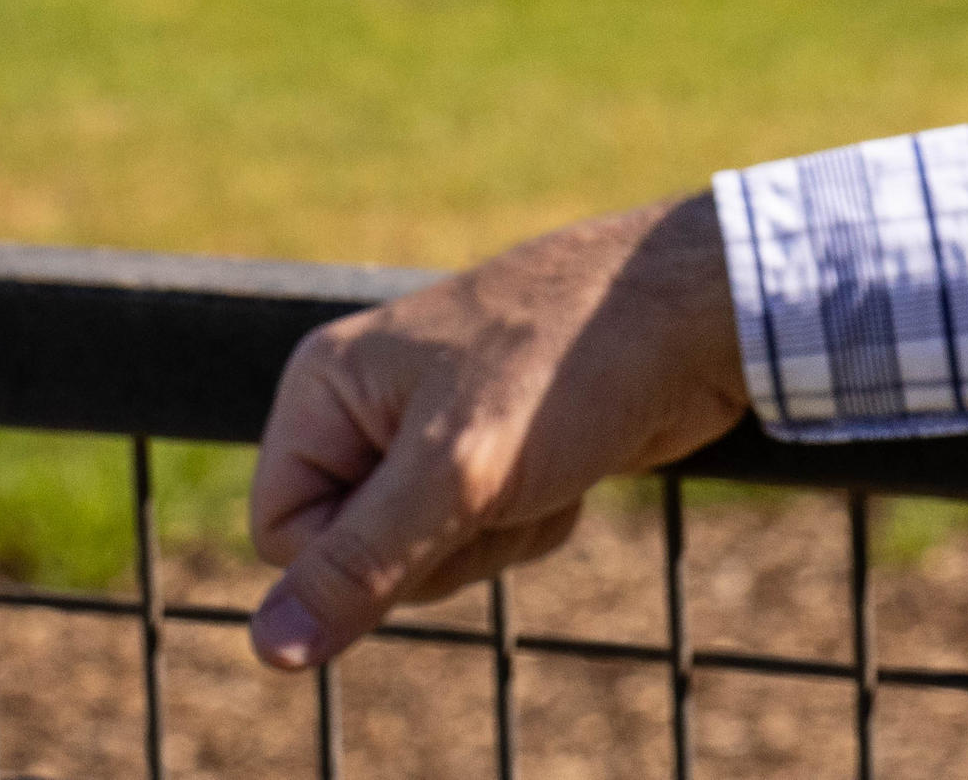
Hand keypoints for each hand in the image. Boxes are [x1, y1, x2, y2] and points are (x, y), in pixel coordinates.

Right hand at [244, 192, 751, 669]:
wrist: (698, 318)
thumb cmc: (571, 366)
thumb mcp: (456, 476)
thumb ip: (360, 564)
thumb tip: (269, 648)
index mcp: (326, 387)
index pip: (282, 539)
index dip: (356, 558)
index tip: (433, 511)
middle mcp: (368, 405)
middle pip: (360, 560)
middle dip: (443, 548)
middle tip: (500, 483)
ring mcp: (435, 431)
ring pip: (429, 559)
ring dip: (499, 536)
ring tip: (544, 464)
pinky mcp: (498, 454)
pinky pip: (487, 540)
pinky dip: (536, 522)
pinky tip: (573, 464)